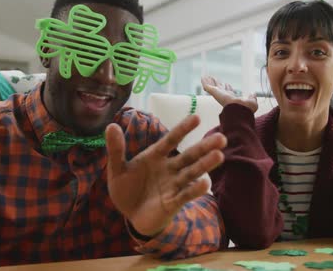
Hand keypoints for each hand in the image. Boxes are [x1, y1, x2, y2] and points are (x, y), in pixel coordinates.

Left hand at [105, 114, 225, 236]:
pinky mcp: (173, 202)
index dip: (183, 129)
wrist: (130, 216)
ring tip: (219, 155)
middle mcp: (169, 168)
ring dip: (205, 165)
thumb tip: (111, 126)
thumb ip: (116, 149)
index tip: (197, 117)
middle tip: (221, 137)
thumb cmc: (127, 189)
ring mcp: (173, 185)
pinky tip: (205, 183)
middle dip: (204, 147)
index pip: (171, 140)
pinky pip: (185, 194)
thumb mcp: (117, 169)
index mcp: (156, 157)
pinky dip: (194, 189)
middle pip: (189, 156)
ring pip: (191, 173)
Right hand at [201, 75, 257, 112]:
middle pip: (219, 88)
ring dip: (209, 81)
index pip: (229, 91)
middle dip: (217, 83)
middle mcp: (224, 96)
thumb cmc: (245, 108)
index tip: (226, 84)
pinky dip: (205, 82)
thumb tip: (253, 93)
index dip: (227, 87)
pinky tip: (202, 77)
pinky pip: (208, 86)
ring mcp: (218, 94)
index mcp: (232, 98)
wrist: (239, 109)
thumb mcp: (251, 101)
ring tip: (206, 76)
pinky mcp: (214, 92)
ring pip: (212, 86)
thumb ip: (252, 97)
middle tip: (214, 79)